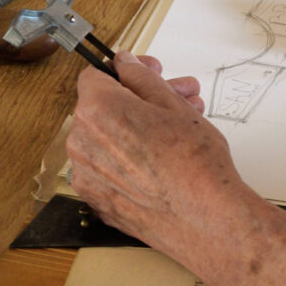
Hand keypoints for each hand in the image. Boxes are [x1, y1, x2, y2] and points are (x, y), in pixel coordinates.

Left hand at [66, 52, 258, 285]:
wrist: (205, 220)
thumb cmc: (194, 164)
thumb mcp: (173, 105)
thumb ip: (141, 77)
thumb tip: (125, 64)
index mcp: (97, 110)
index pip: (96, 76)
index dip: (127, 72)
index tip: (149, 74)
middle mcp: (81, 142)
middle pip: (106, 108)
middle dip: (142, 100)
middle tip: (178, 98)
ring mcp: (86, 176)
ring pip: (109, 140)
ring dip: (140, 129)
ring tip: (182, 128)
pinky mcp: (97, 201)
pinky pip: (109, 169)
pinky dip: (130, 160)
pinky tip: (162, 158)